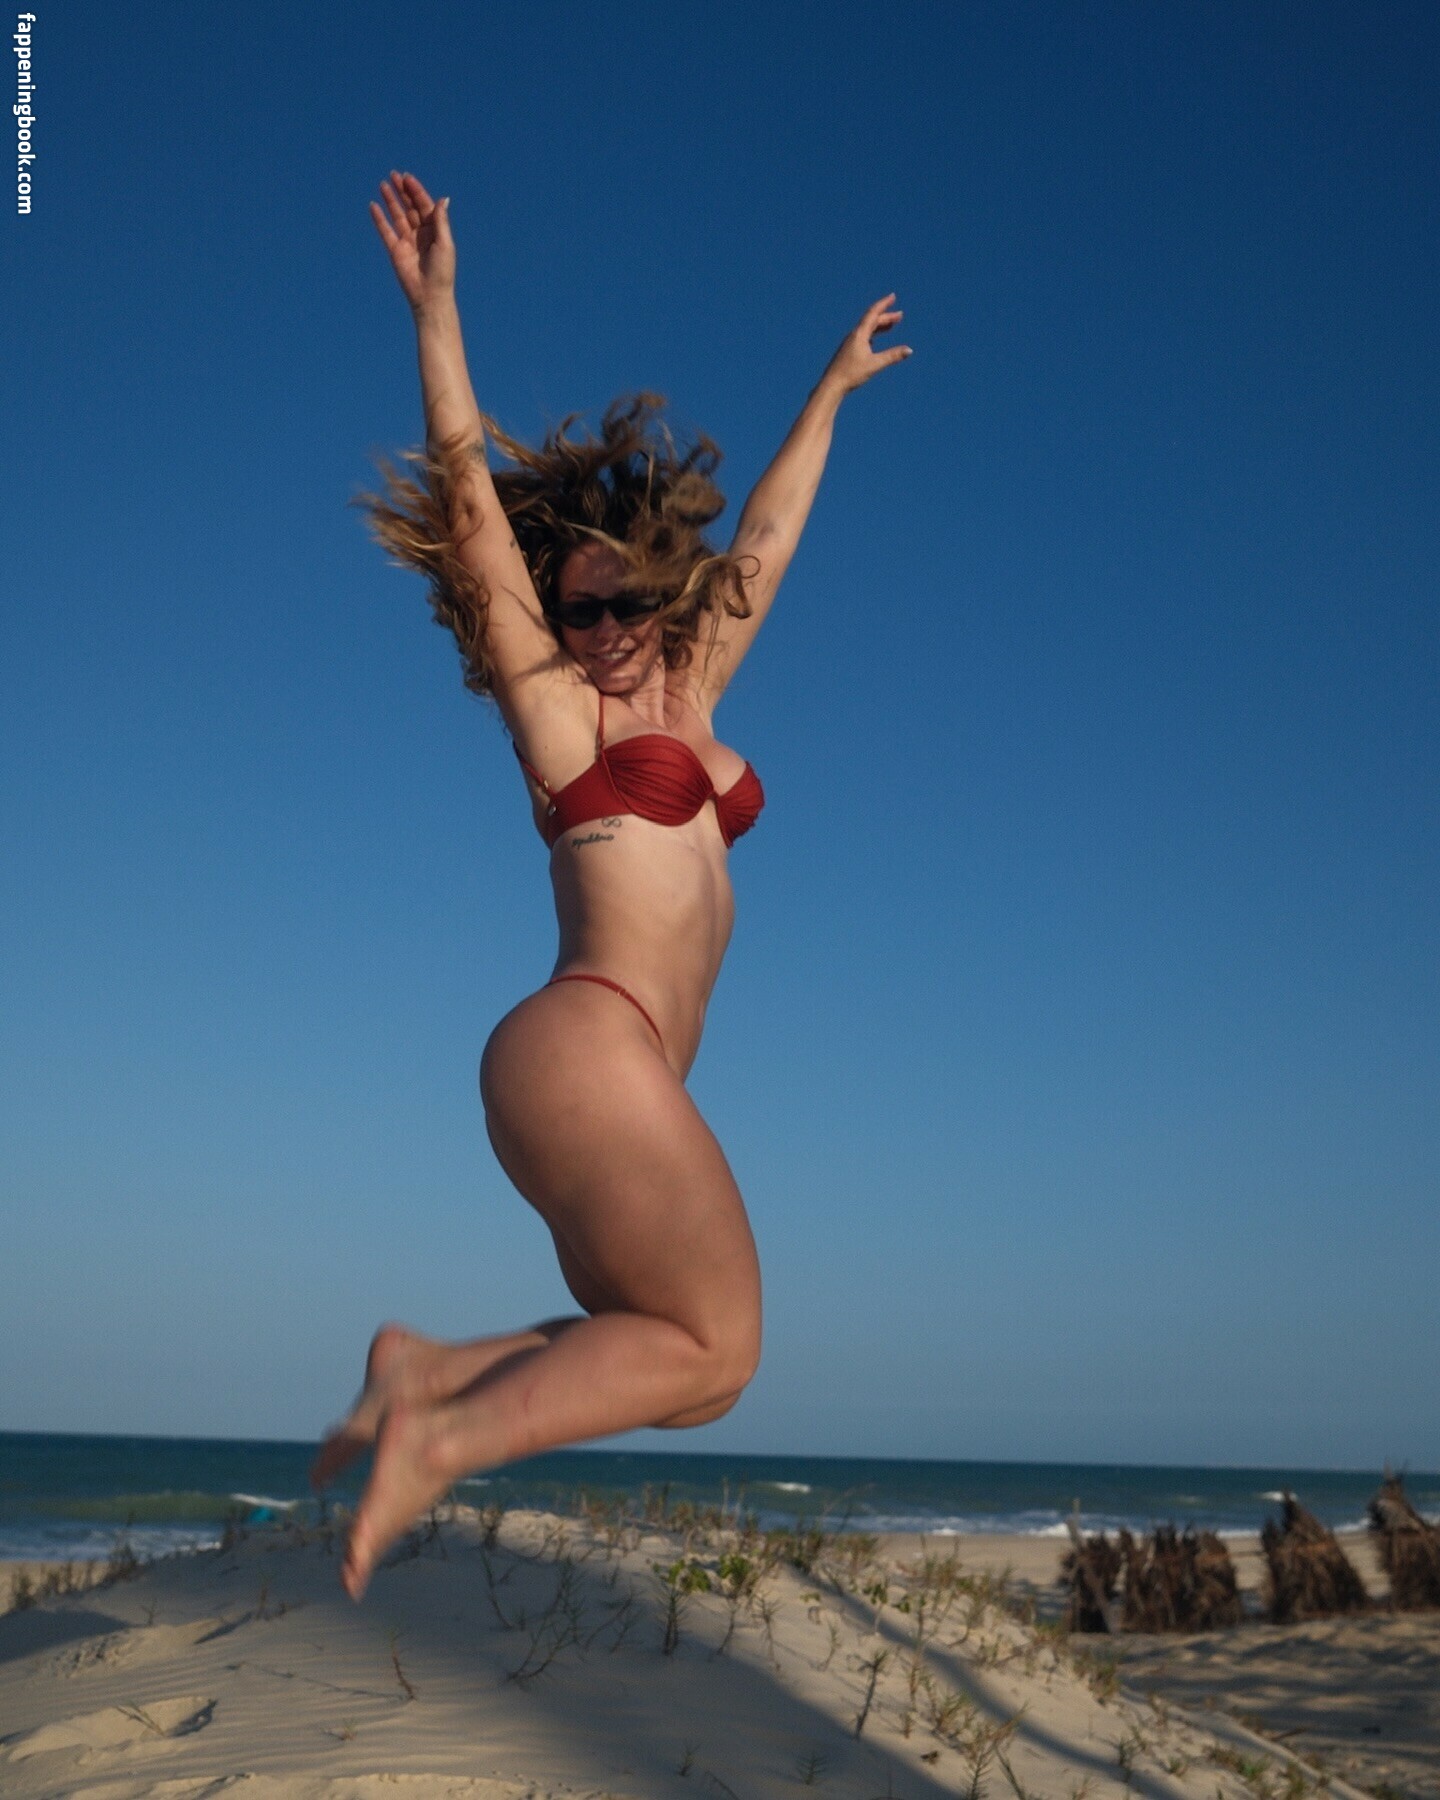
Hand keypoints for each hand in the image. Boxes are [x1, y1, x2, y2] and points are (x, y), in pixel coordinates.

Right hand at [370, 170, 454, 313]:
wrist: (429, 295)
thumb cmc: (442, 272)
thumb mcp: (445, 243)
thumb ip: (441, 221)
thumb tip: (443, 198)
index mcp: (435, 230)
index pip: (424, 205)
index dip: (416, 191)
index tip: (408, 178)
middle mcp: (421, 233)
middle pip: (410, 207)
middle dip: (403, 191)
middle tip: (394, 175)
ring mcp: (407, 241)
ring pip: (398, 215)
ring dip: (391, 200)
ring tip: (383, 184)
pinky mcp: (395, 250)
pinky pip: (385, 231)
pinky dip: (379, 219)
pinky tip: (373, 206)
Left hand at [821, 294, 912, 395]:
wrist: (831, 385)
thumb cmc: (851, 374)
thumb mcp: (874, 364)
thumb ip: (892, 356)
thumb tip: (909, 350)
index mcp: (859, 334)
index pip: (873, 313)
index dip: (884, 304)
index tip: (893, 296)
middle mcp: (854, 335)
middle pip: (872, 321)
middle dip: (886, 317)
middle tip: (900, 315)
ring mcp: (850, 343)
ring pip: (867, 329)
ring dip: (880, 325)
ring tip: (891, 325)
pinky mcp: (848, 351)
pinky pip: (862, 337)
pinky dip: (872, 335)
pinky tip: (874, 341)